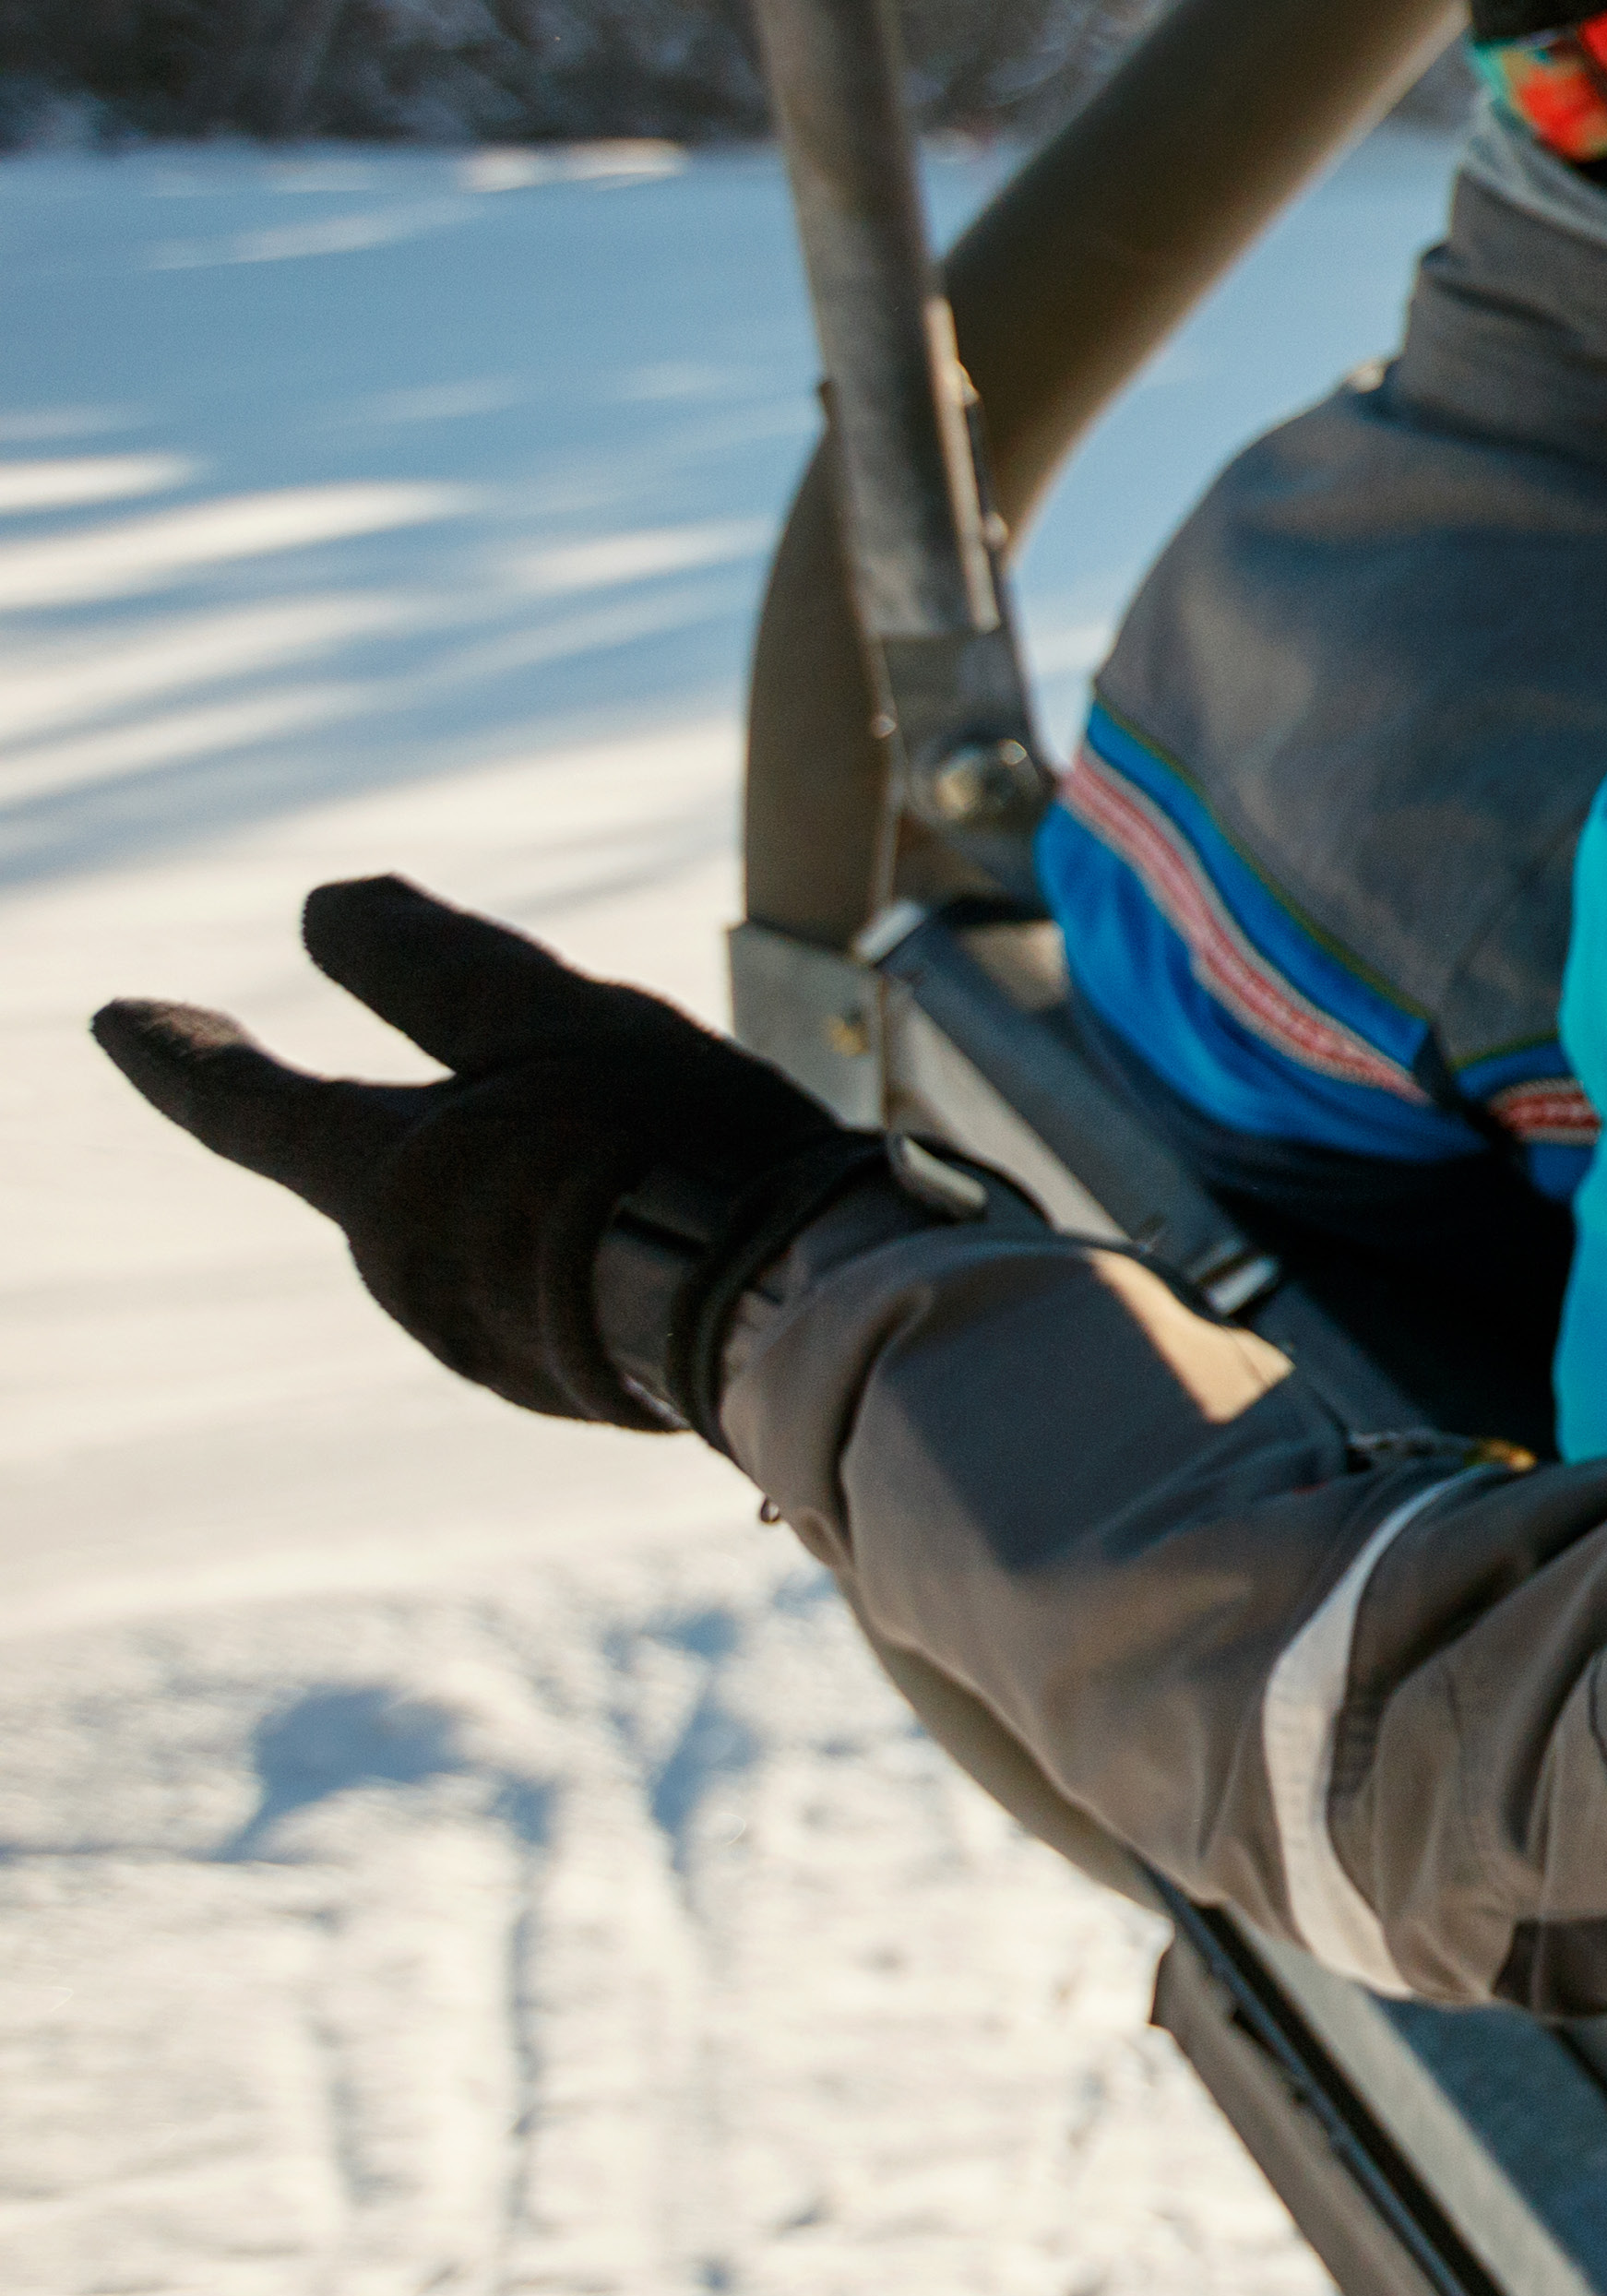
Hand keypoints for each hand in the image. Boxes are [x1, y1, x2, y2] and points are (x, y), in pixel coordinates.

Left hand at [94, 878, 901, 1433]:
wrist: (798, 1321)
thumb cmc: (672, 1152)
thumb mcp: (553, 1021)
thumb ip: (430, 966)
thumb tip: (325, 907)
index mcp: (382, 1182)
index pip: (240, 1103)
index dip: (176, 1052)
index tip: (119, 1016)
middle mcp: (410, 1276)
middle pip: (393, 1170)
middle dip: (439, 1122)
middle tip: (541, 1075)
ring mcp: (491, 1345)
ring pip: (478, 1232)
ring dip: (531, 1186)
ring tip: (655, 1155)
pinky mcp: (576, 1388)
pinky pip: (546, 1295)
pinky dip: (581, 1247)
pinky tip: (678, 1230)